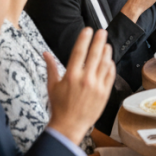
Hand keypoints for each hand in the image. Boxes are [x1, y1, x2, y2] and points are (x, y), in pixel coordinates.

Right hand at [45, 28, 114, 145]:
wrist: (69, 125)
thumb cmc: (59, 106)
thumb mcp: (52, 86)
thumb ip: (51, 67)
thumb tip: (45, 53)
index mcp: (71, 76)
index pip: (79, 52)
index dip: (84, 39)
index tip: (88, 30)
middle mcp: (85, 79)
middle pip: (94, 55)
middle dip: (99, 41)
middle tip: (102, 32)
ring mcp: (97, 86)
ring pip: (105, 64)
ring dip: (107, 52)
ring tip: (107, 45)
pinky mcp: (105, 93)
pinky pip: (110, 76)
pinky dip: (110, 66)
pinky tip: (109, 61)